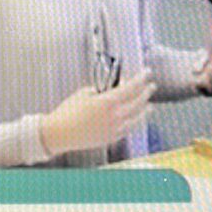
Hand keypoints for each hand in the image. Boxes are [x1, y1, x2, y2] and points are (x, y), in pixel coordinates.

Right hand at [39, 72, 155, 156]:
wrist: (59, 133)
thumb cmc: (68, 111)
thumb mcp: (84, 93)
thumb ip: (102, 90)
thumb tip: (112, 90)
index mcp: (108, 102)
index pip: (131, 87)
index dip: (141, 78)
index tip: (147, 72)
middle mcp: (115, 116)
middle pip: (138, 102)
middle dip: (146, 92)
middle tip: (151, 86)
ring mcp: (115, 129)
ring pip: (137, 118)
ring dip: (145, 110)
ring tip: (149, 106)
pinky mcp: (111, 138)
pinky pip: (128, 129)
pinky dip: (134, 122)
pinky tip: (135, 119)